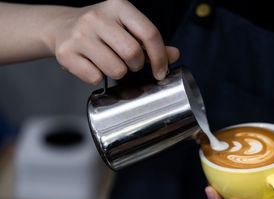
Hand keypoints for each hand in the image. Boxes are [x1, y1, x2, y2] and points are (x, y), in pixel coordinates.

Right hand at [44, 0, 179, 83]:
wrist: (60, 26)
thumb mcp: (127, 27)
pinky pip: (95, 78)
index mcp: (118, 6)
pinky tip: (93, 65)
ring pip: (115, 69)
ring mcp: (79, 34)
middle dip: (136, 65)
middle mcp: (97, 17)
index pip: (149, 33)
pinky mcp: (66, 53)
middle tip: (129, 63)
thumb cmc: (102, 29)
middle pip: (133, 53)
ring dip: (118, 73)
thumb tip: (174, 55)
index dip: (160, 57)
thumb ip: (151, 41)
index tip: (160, 71)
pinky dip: (98, 77)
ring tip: (110, 62)